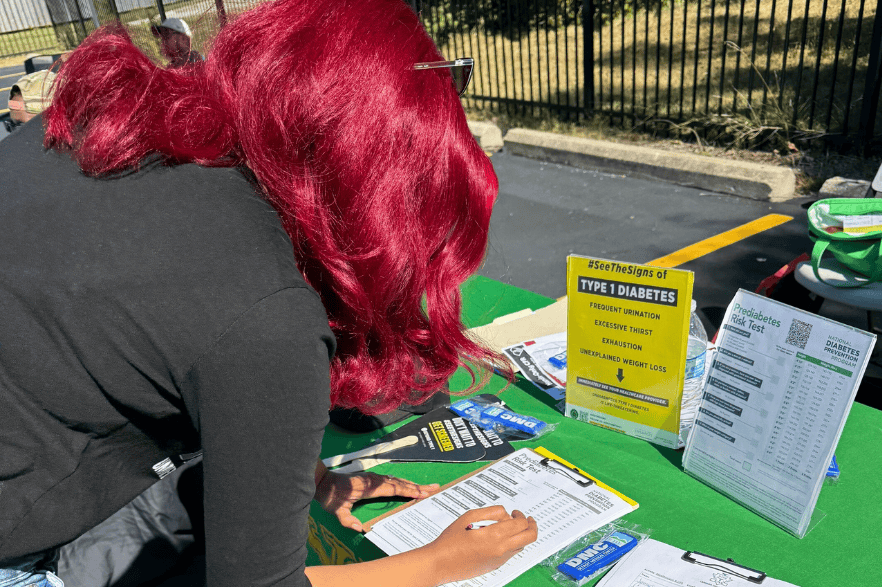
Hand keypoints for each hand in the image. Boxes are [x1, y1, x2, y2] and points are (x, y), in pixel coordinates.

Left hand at [315, 469, 439, 531]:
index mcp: (371, 487)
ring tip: (427, 487)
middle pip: (401, 483)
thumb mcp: (337, 511)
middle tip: (435, 487)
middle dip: (418, 487)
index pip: (395, 489)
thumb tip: (358, 528)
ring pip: (398, 480)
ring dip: (412, 484)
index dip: (410, 491)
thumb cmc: (331, 496)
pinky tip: (408, 486)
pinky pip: (392, 480)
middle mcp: (376, 480)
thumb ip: (347, 519)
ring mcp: (374, 478)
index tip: (424, 493)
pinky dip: (403, 483)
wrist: (323, 482)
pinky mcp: (372, 479)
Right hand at [425, 506, 537, 583]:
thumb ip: (489, 512)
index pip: (521, 524)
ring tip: (510, 527)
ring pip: (522, 546)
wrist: (439, 564)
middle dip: (532, 526)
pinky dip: (511, 544)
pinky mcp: (495, 566)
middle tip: (527, 519)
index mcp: (494, 536)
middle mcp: (500, 549)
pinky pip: (511, 553)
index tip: (515, 512)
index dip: (521, 515)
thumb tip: (505, 513)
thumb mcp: (468, 517)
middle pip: (530, 537)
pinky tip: (499, 538)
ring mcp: (499, 560)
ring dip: (521, 535)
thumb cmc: (450, 541)